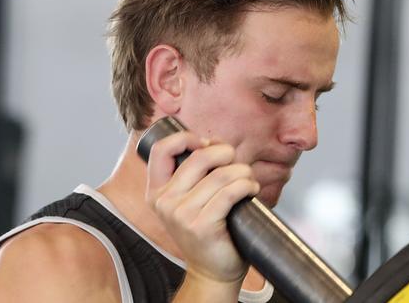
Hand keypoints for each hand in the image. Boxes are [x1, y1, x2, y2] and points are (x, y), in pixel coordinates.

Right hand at [145, 131, 259, 283]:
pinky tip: (251, 188)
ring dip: (242, 172)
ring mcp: (181, 214)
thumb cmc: (207, 230)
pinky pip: (230, 192)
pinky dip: (247, 185)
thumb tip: (213, 142)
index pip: (162, 149)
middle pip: (199, 157)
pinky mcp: (202, 225)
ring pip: (220, 175)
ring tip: (248, 179)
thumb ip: (194, 172)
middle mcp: (164, 202)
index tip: (206, 144)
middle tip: (237, 163)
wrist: (212, 270)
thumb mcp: (190, 199)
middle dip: (225, 153)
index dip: (186, 138)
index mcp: (157, 191)